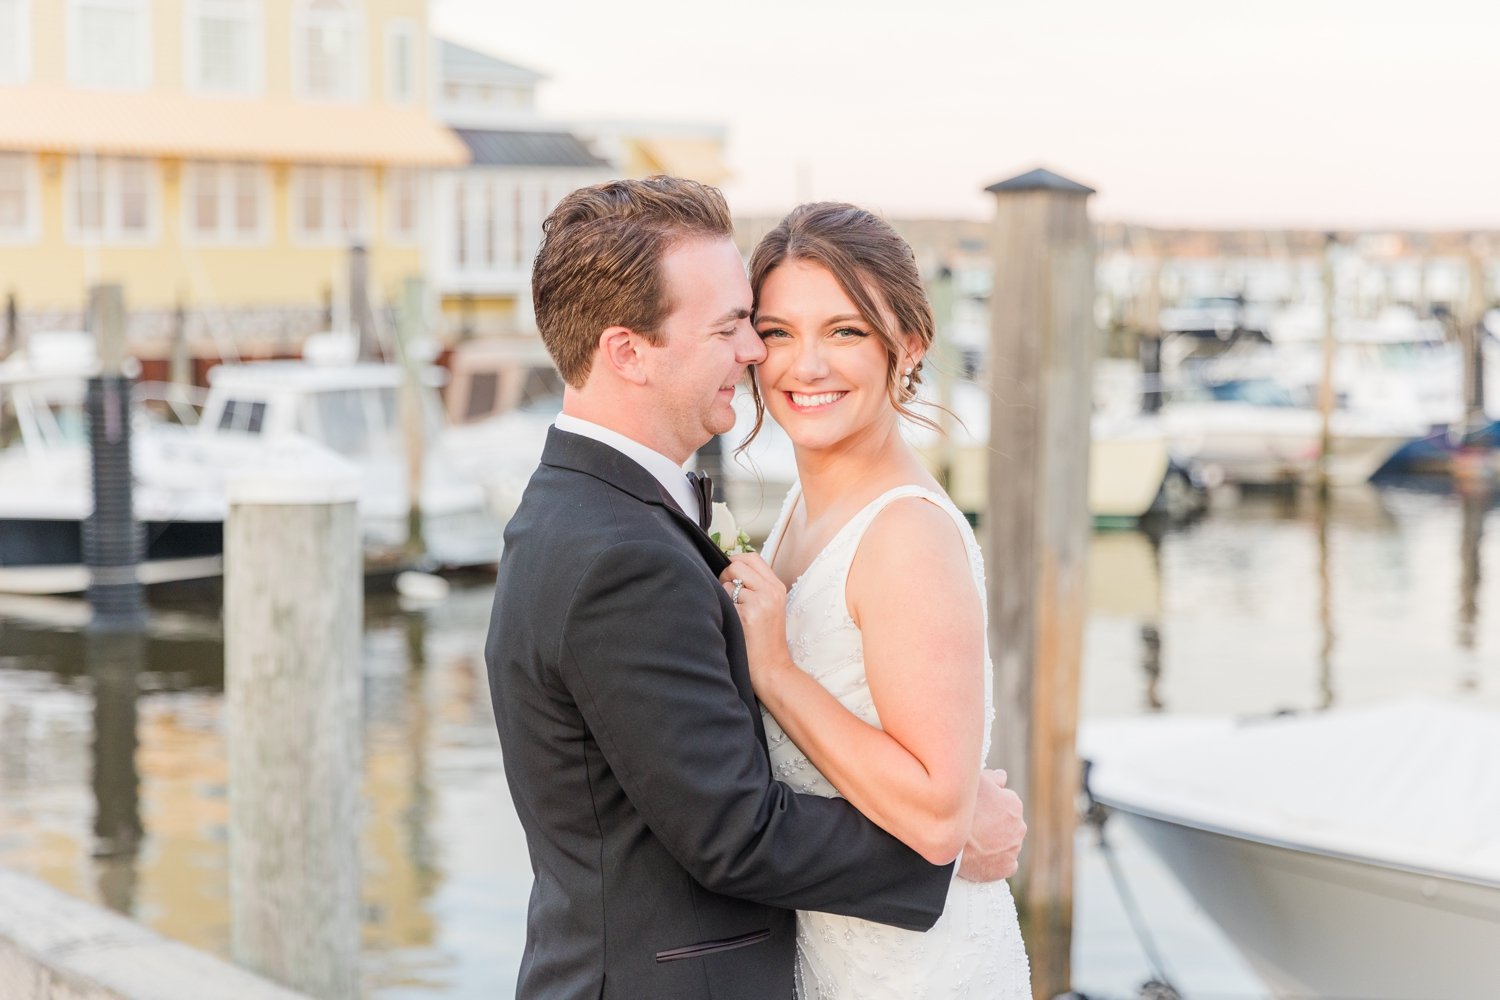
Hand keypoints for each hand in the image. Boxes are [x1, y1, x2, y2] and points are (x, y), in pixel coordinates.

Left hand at [719, 554, 791, 695]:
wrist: (772, 668)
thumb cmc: (765, 640)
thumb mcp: (770, 607)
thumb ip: (756, 586)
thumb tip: (728, 567)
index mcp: (777, 587)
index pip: (752, 557)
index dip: (735, 562)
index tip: (729, 576)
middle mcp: (771, 591)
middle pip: (736, 565)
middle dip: (725, 577)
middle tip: (728, 596)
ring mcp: (760, 602)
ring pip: (727, 583)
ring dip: (724, 597)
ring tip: (734, 615)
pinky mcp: (748, 614)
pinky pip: (724, 600)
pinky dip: (723, 610)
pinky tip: (733, 625)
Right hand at [957, 769, 1024, 881]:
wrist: (946, 839)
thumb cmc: (957, 806)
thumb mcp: (974, 781)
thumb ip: (992, 777)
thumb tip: (1003, 777)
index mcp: (1013, 804)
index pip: (1006, 802)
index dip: (990, 804)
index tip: (977, 809)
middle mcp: (1019, 826)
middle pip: (1008, 824)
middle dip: (995, 824)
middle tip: (974, 826)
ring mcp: (1013, 849)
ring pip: (1007, 844)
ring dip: (996, 843)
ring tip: (975, 843)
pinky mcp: (1006, 868)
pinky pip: (1006, 865)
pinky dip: (997, 862)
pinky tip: (983, 858)